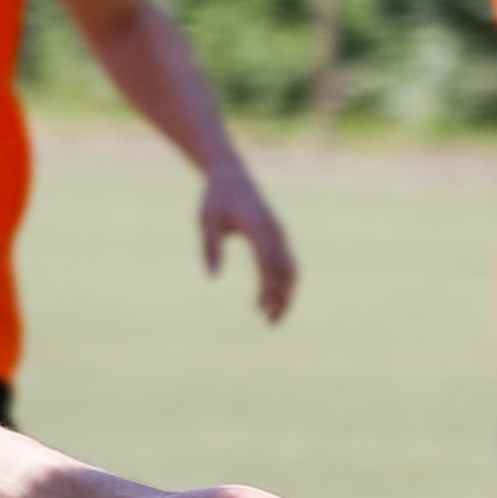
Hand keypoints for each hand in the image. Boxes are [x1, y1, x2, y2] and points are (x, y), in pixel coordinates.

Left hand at [196, 155, 299, 322]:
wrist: (230, 175)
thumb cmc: (215, 198)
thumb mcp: (206, 220)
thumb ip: (210, 247)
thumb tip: (213, 278)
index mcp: (257, 225)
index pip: (268, 261)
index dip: (267, 287)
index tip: (260, 309)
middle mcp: (273, 230)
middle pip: (287, 269)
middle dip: (282, 297)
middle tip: (270, 322)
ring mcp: (279, 232)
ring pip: (291, 268)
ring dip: (285, 294)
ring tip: (269, 317)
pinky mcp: (278, 235)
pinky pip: (286, 262)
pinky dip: (281, 282)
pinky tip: (266, 298)